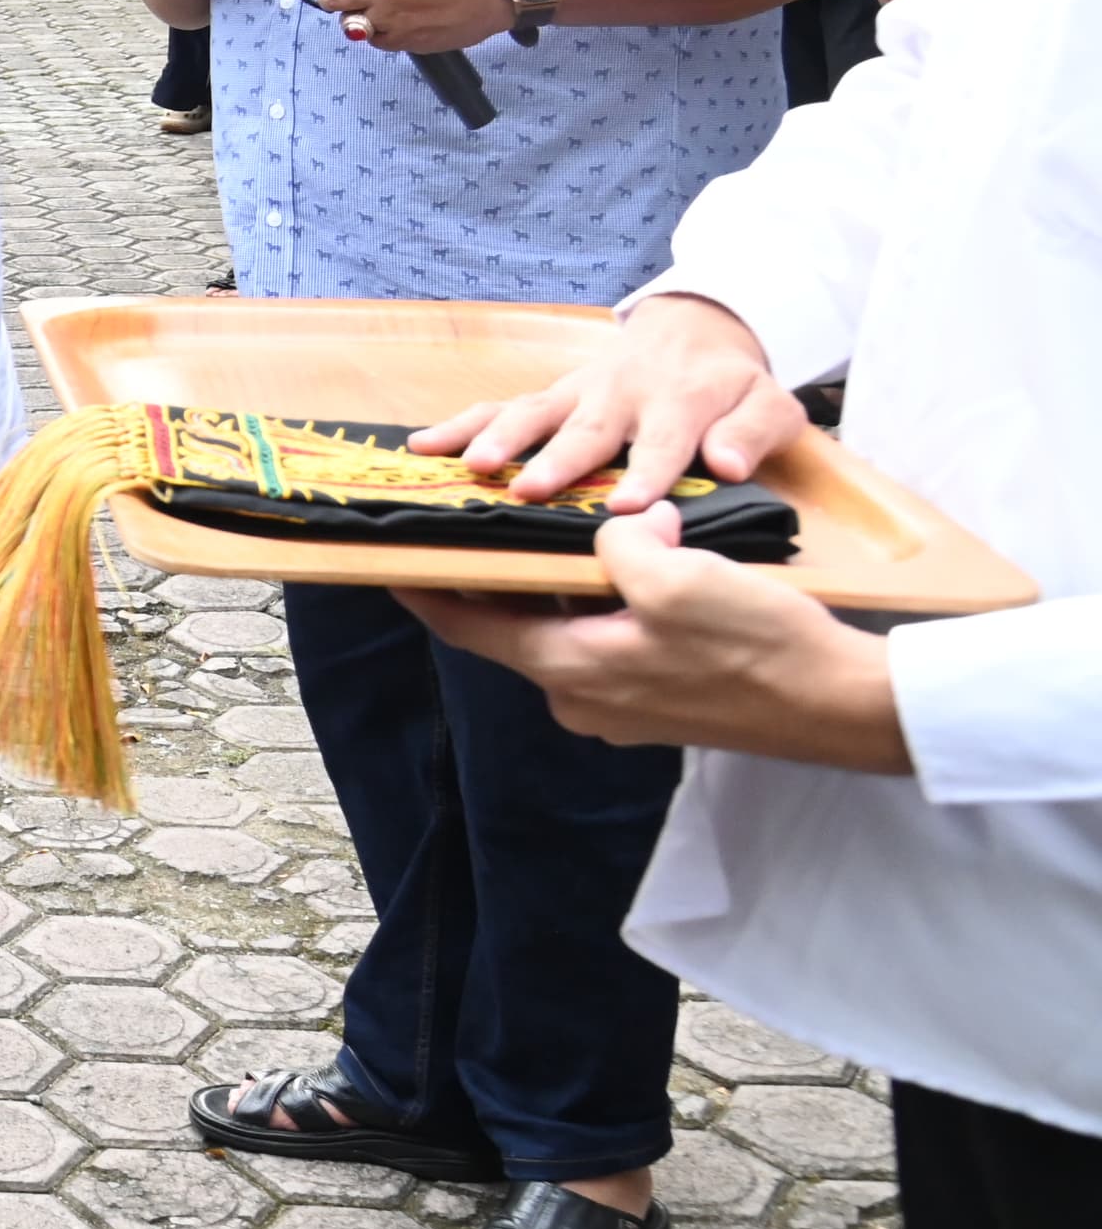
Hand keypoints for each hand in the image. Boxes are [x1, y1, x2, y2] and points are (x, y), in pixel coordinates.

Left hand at [394, 507, 911, 771]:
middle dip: (496, 574)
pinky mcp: (661, 699)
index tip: (384, 560)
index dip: (423, 590)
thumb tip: (616, 529)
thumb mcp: (675, 576)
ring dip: (556, 583)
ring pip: (565, 629)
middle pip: (515, 625)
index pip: (469, 626)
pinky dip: (600, 601)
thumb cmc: (759, 646)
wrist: (845, 706)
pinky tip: (621, 559)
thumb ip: (619, 544)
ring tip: (546, 527)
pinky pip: (608, 640)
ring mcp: (623, 705)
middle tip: (473, 522)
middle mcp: (582, 698)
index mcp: (569, 670)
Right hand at [408, 290, 801, 506]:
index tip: (625, 506)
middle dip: (556, 460)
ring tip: (473, 466)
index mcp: (681, 402)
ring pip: (533, 413)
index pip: (664, 442)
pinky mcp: (550, 395)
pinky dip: (460, 424)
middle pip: (586, 430)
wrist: (695, 328)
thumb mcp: (770, 404)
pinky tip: (423, 446)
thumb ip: (753, 433)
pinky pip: (500, 407)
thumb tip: (728, 465)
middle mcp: (621, 395)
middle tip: (529, 489)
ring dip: (500, 439)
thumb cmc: (731, 384)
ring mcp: (577, 393)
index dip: (645, 473)